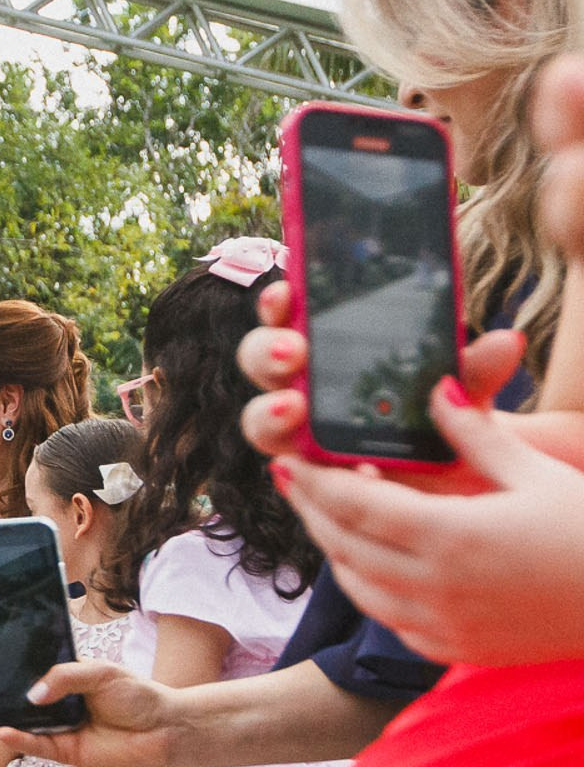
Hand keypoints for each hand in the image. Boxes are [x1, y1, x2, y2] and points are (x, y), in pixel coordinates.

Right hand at [0, 663, 182, 766]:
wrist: (166, 731)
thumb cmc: (139, 696)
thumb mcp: (101, 673)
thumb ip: (65, 677)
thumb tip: (32, 694)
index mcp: (62, 676)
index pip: (21, 665)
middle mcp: (54, 702)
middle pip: (8, 695)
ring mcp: (56, 727)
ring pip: (14, 721)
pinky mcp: (63, 752)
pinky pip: (33, 746)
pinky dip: (16, 740)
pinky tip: (1, 730)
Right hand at [236, 279, 536, 490]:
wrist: (458, 471)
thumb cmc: (448, 413)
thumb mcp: (467, 388)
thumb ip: (476, 368)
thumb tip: (507, 342)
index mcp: (327, 346)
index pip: (287, 314)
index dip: (277, 301)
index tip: (286, 290)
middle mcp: (299, 385)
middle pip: (258, 359)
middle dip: (267, 352)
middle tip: (294, 351)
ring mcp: (296, 432)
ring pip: (259, 418)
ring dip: (268, 410)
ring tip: (291, 410)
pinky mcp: (305, 475)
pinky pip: (291, 471)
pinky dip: (304, 468)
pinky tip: (335, 468)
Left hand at [276, 379, 583, 665]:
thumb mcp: (537, 473)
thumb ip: (476, 435)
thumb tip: (437, 389)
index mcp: (450, 536)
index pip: (354, 505)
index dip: (313, 481)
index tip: (288, 460)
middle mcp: (434, 587)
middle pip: (343, 546)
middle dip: (313, 512)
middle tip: (297, 483)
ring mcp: (442, 625)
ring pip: (358, 589)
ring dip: (336, 552)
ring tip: (329, 519)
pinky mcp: (455, 650)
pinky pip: (391, 621)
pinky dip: (371, 591)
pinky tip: (375, 567)